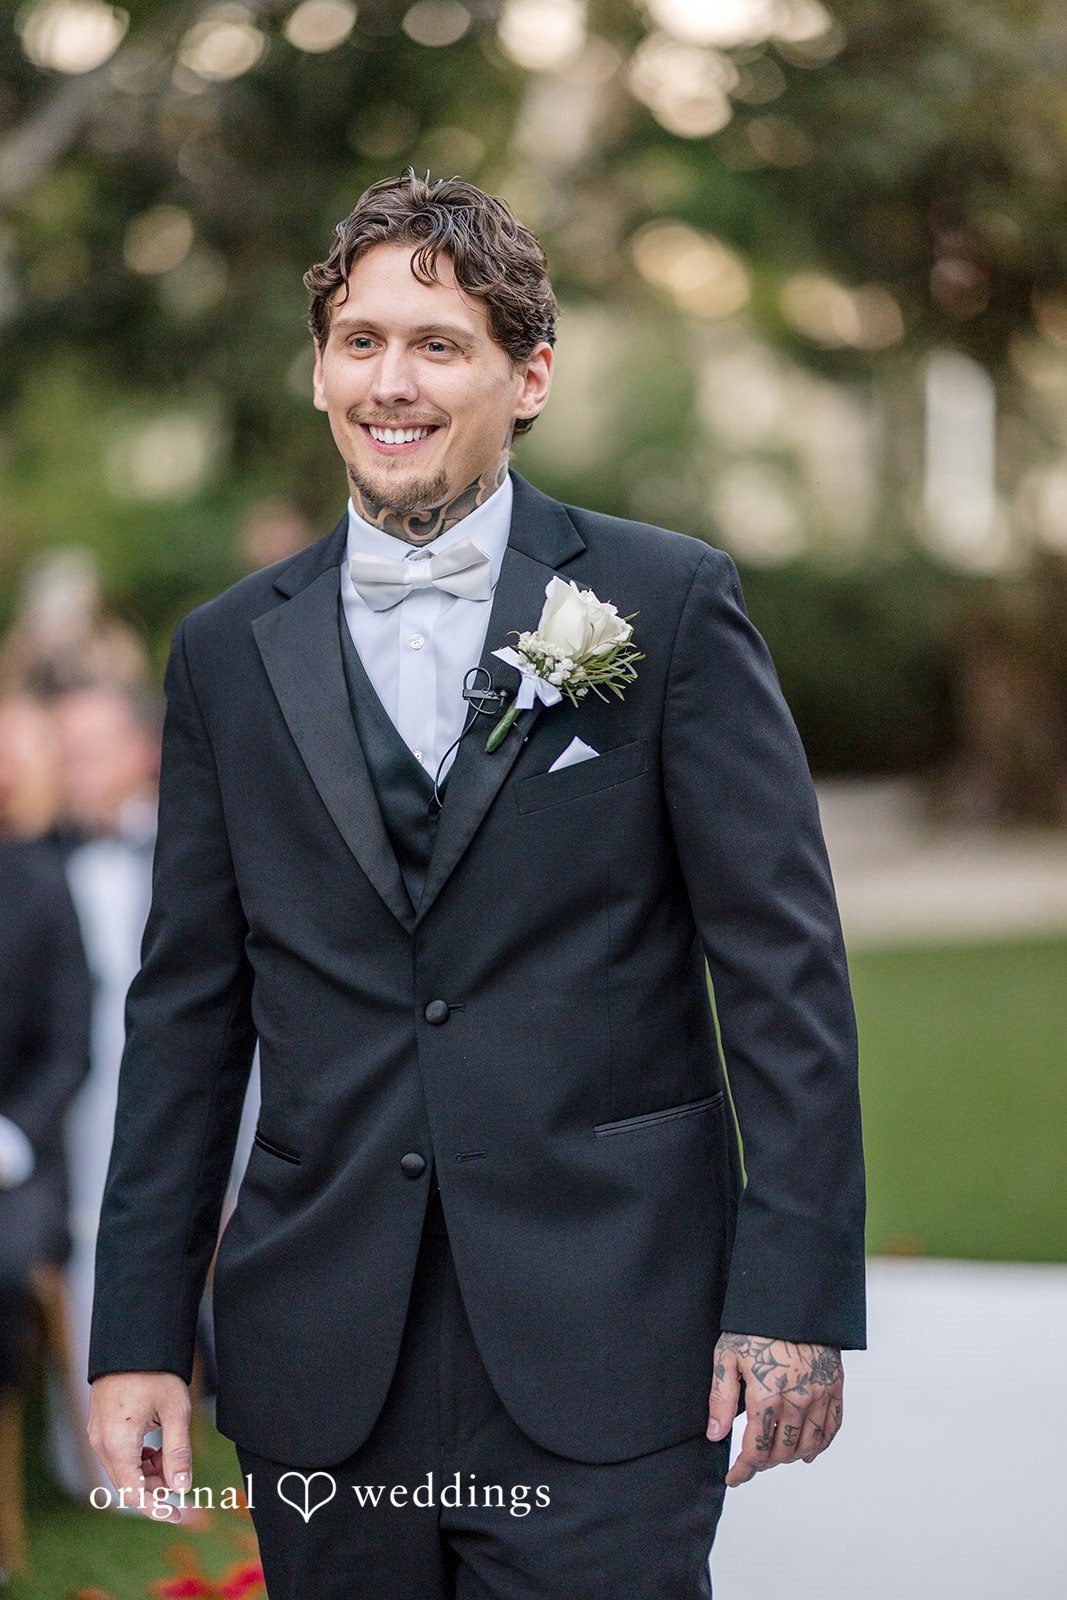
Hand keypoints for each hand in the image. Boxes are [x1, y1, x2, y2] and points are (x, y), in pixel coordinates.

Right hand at [87, 1372, 192, 1519]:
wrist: (132, 1341)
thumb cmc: (156, 1373)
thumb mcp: (175, 1411)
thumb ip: (178, 1452)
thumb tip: (183, 1487)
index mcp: (118, 1443)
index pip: (134, 1494)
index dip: (157, 1508)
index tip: (180, 1515)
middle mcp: (101, 1442)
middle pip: (128, 1483)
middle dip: (156, 1489)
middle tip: (183, 1484)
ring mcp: (97, 1433)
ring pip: (123, 1469)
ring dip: (148, 1472)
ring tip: (173, 1458)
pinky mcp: (100, 1425)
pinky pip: (118, 1454)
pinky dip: (139, 1458)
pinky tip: (158, 1448)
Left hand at [706, 1330, 842, 1486]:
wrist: (790, 1298)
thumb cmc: (754, 1326)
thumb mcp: (726, 1357)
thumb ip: (720, 1399)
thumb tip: (716, 1436)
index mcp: (766, 1396)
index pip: (756, 1450)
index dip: (743, 1470)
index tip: (734, 1478)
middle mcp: (797, 1401)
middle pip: (782, 1453)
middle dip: (764, 1463)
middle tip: (751, 1461)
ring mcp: (819, 1395)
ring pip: (808, 1445)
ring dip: (790, 1457)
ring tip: (775, 1456)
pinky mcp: (835, 1386)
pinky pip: (832, 1427)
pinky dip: (820, 1445)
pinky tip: (809, 1452)